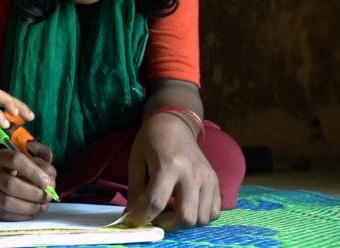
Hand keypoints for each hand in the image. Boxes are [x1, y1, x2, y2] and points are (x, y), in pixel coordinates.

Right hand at [0, 141, 56, 220]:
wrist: (4, 177)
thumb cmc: (23, 169)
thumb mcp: (35, 160)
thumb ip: (44, 166)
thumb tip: (49, 180)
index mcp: (2, 156)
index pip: (16, 160)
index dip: (33, 172)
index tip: (47, 182)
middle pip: (10, 184)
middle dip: (33, 193)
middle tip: (47, 196)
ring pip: (7, 202)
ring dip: (29, 206)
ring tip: (43, 206)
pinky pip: (5, 215)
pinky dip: (22, 216)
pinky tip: (34, 212)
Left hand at [123, 113, 219, 229]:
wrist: (175, 124)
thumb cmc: (151, 141)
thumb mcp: (136, 161)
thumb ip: (135, 190)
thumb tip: (132, 215)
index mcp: (168, 165)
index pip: (156, 202)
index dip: (142, 217)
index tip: (134, 221)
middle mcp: (192, 174)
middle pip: (185, 216)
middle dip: (166, 224)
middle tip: (155, 217)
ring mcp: (208, 179)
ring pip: (201, 218)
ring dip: (183, 223)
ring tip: (170, 211)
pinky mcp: (216, 182)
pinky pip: (213, 212)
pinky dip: (199, 217)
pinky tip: (185, 207)